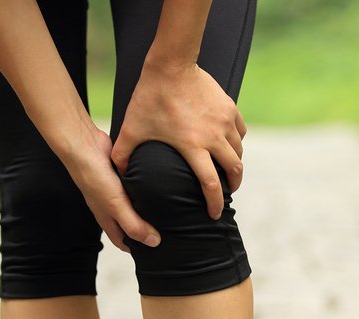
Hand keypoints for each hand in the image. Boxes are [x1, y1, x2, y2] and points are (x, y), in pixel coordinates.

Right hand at [59, 125, 161, 250]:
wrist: (84, 145)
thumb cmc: (94, 178)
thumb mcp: (115, 205)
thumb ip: (133, 224)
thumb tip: (154, 243)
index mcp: (107, 219)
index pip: (123, 241)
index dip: (137, 249)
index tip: (156, 253)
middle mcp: (112, 206)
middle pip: (131, 223)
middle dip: (147, 230)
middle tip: (170, 233)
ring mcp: (117, 191)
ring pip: (135, 205)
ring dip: (149, 209)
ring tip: (171, 212)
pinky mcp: (122, 176)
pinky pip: (136, 187)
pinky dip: (147, 189)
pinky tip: (162, 188)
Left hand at [110, 59, 247, 220]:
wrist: (171, 64)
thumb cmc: (149, 98)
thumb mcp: (132, 129)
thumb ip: (123, 154)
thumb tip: (118, 174)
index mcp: (193, 147)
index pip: (211, 184)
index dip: (214, 203)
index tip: (214, 214)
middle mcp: (214, 137)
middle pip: (234, 170)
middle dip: (232, 186)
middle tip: (227, 193)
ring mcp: (224, 121)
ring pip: (239, 151)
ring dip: (235, 164)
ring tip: (228, 170)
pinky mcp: (229, 107)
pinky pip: (240, 131)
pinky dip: (237, 142)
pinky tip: (230, 144)